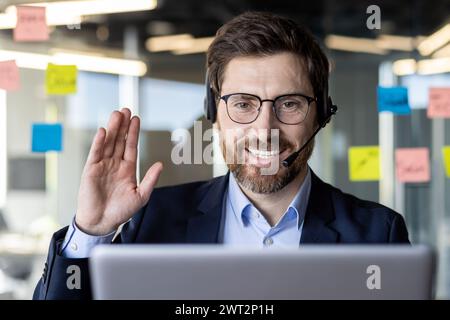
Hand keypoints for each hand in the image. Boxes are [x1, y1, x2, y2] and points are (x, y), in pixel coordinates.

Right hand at [75, 108, 162, 234]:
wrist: (102, 223)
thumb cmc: (120, 211)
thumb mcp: (141, 196)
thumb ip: (150, 179)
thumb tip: (160, 165)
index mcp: (127, 169)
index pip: (131, 146)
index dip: (133, 132)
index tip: (136, 119)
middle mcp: (114, 164)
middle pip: (119, 140)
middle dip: (123, 125)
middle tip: (126, 109)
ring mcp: (102, 166)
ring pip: (108, 143)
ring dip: (112, 129)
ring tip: (116, 114)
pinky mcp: (91, 170)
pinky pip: (95, 153)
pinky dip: (99, 142)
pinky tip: (103, 131)